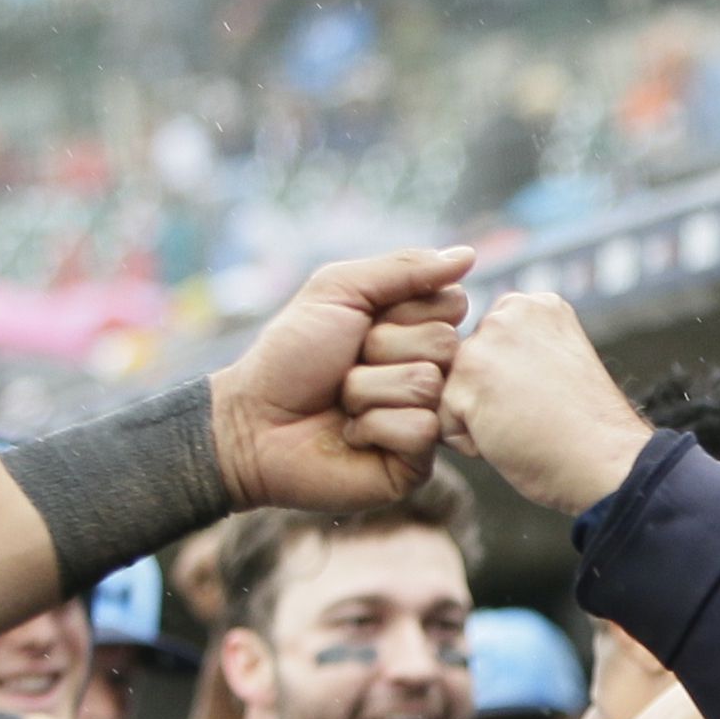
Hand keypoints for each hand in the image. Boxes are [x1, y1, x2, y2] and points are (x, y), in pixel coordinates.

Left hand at [213, 249, 475, 512]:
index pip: (453, 303)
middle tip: (346, 366)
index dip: (402, 310)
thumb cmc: (291, 356)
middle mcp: (432, 373)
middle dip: (380, 349)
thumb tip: (467, 255)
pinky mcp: (417, 463)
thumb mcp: (339, 291)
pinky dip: (371, 426)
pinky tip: (350, 435)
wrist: (252, 421)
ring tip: (341, 403)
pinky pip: (419, 430)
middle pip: (445, 343)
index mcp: (418, 329)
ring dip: (366, 389)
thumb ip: (403, 268)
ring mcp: (428, 419)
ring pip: (427, 385)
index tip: (362, 326)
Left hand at [438, 293, 654, 514]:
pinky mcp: (467, 377)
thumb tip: (471, 365)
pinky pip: (445, 422)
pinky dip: (471, 444)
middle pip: (465, 366)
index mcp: (535, 306)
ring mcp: (486, 342)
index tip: (547, 397)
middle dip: (488, 399)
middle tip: (535, 413)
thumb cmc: (586, 428)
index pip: (488, 347)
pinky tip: (511, 439)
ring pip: (452, 392)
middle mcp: (508, 312)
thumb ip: (520, 350)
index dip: (510, 384)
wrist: (605, 461)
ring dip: (479, 420)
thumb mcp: (558, 363)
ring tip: (524, 425)